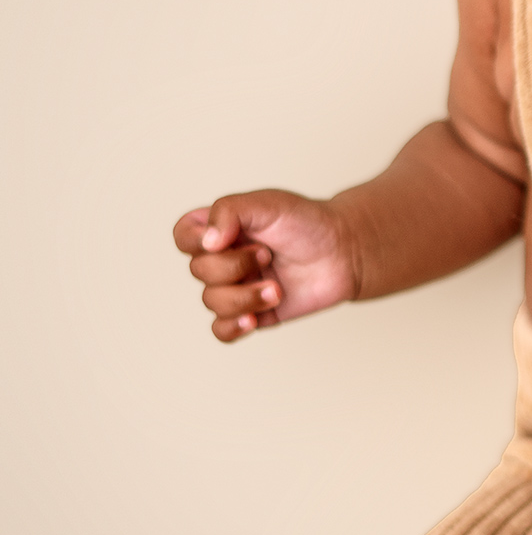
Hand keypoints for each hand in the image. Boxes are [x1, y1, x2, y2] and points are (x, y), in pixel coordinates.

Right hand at [172, 191, 358, 342]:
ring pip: (212, 302)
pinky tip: (252, 320)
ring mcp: (237, 287)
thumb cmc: (307, 223)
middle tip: (268, 254)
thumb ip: (229, 211)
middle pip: (199, 272)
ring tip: (277, 288)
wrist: (345, 253)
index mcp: (220, 228)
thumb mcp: (267, 203)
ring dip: (245, 297)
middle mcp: (223, 258)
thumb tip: (207, 243)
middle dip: (235, 266)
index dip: (196, 241)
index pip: (183, 237)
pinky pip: (223, 331)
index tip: (230, 237)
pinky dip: (233, 327)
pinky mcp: (253, 313)